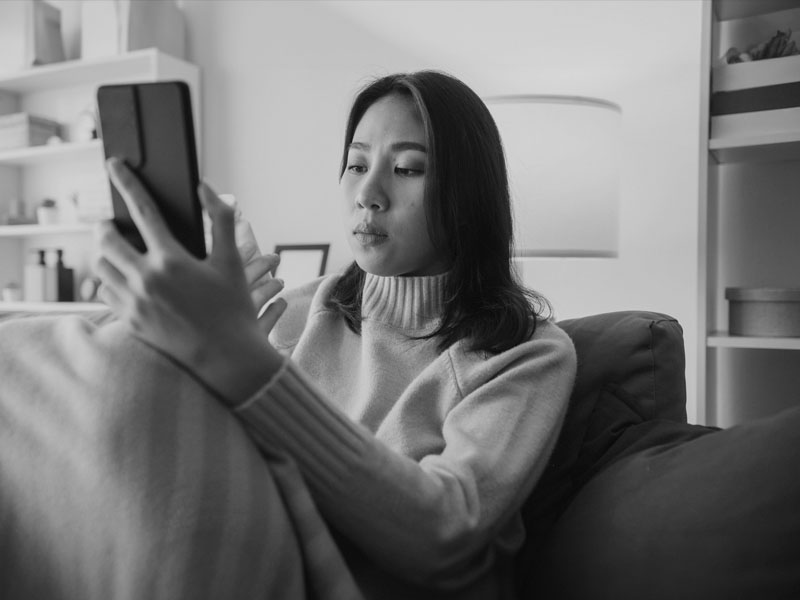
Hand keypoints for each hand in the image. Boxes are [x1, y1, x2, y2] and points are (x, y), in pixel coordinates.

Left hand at [94, 158, 284, 404]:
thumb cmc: (234, 310)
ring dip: (106, 255)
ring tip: (120, 254)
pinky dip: (110, 282)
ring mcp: (134, 303)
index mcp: (171, 260)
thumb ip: (220, 221)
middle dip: (106, 226)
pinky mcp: (130, 322)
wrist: (227, 359)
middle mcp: (146, 280)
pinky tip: (125, 282)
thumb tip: (207, 188)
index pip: (142, 210)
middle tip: (112, 223)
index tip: (114, 164)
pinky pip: (105, 294)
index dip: (126, 182)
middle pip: (107, 240)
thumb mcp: (232, 263)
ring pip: (101, 268)